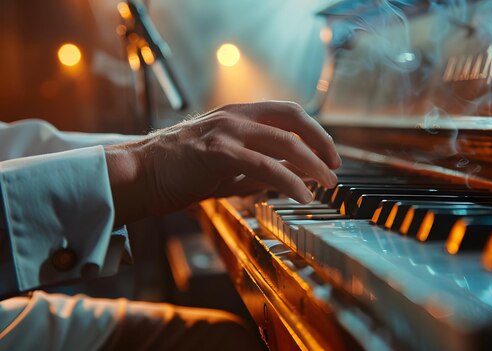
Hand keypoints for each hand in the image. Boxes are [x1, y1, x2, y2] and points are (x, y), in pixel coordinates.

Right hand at [105, 101, 340, 225]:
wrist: (138, 175)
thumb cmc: (178, 172)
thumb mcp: (224, 167)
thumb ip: (256, 168)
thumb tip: (288, 177)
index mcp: (237, 115)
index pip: (287, 113)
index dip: (314, 132)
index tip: (329, 155)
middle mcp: (235, 116)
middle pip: (294, 119)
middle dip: (322, 143)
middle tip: (336, 167)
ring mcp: (227, 131)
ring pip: (285, 143)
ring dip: (313, 165)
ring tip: (327, 185)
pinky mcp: (218, 152)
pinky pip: (265, 166)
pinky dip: (290, 181)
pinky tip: (302, 195)